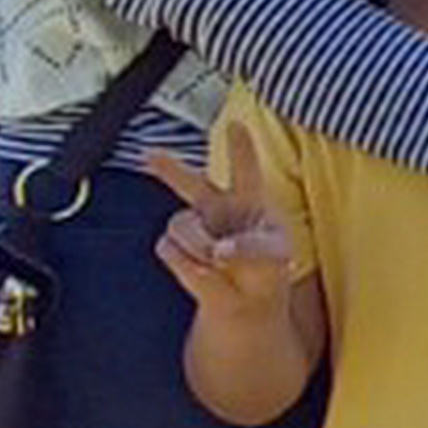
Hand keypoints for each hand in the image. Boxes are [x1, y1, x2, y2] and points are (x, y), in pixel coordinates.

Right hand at [142, 119, 297, 313]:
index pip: (244, 167)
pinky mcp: (177, 250)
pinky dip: (187, 265)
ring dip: (198, 245)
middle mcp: (217, 209)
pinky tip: (204, 273)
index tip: (234, 124)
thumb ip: (253, 247)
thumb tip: (219, 248)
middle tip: (150, 155)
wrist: (249, 303)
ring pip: (181, 225)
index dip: (239, 146)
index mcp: (249, 201)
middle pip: (190, 182)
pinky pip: (170, 249)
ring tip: (217, 261)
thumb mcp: (277, 255)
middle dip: (169, 168)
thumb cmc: (268, 272)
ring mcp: (196, 228)